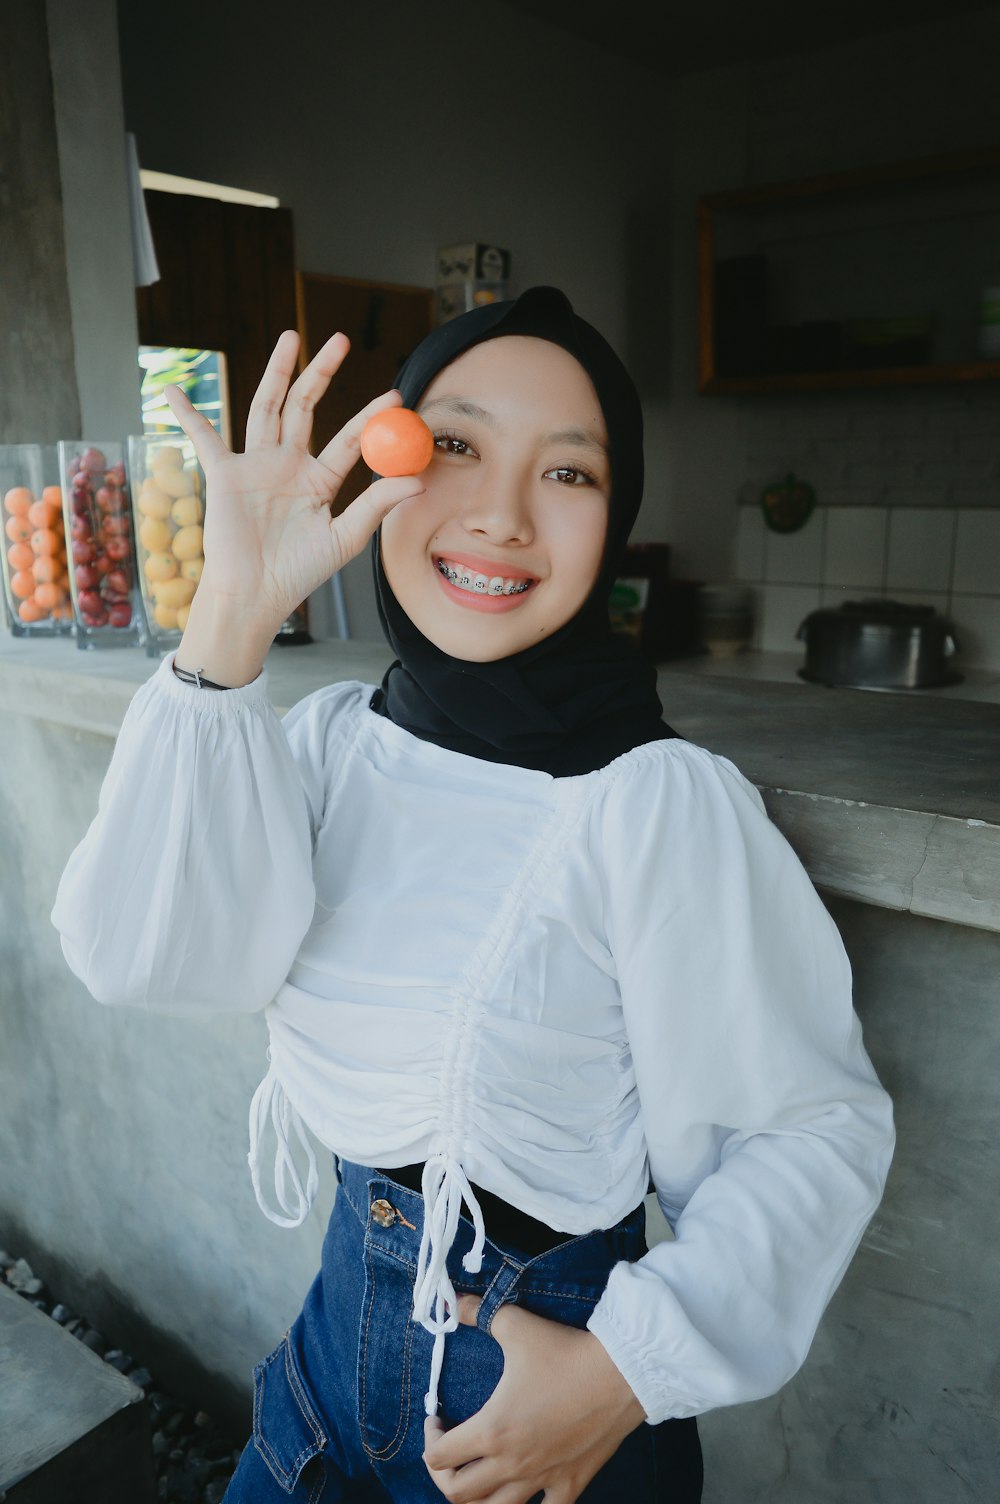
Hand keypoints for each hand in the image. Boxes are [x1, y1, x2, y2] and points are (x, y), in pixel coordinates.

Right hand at [163, 330, 424, 627]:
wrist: (256, 594)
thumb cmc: (299, 572)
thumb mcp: (345, 538)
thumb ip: (377, 505)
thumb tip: (418, 480)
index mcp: (319, 480)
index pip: (349, 438)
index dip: (371, 416)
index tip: (395, 394)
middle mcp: (287, 465)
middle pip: (305, 407)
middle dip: (321, 372)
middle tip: (340, 339)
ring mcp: (255, 466)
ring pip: (266, 407)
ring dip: (276, 372)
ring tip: (291, 337)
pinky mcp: (224, 475)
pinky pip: (204, 439)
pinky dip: (188, 416)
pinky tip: (174, 391)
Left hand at [423, 1294, 645, 1502]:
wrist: (620, 1372)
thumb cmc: (565, 1351)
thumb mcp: (515, 1324)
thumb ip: (476, 1312)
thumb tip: (453, 1300)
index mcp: (492, 1430)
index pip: (438, 1456)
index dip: (429, 1439)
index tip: (437, 1421)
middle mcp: (512, 1464)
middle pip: (457, 1494)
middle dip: (443, 1474)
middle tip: (450, 1450)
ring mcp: (542, 1480)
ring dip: (478, 1499)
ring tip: (479, 1476)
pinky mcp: (570, 1485)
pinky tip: (526, 1491)